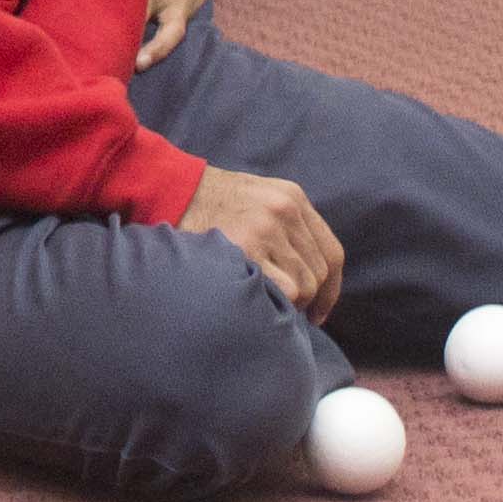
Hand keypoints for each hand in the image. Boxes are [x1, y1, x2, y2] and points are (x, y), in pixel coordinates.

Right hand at [176, 165, 340, 322]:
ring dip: (288, 303)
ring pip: (304, 286)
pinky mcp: (247, 247)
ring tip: (262, 303)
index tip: (318, 311)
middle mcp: (285, 211)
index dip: (330, 290)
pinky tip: (255, 302)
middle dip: (306, 300)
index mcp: (292, 198)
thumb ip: (285, 227)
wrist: (170, 189)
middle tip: (282, 311)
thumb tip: (306, 277)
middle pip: (319, 273)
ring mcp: (266, 228)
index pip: (332, 253)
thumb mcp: (257, 198)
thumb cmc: (208, 204)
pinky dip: (276, 302)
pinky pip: (285, 290)